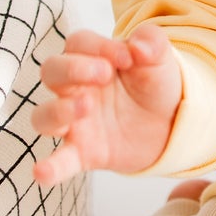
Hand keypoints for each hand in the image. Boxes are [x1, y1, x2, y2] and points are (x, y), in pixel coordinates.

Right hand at [31, 24, 181, 186]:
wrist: (172, 124)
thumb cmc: (156, 85)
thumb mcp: (160, 58)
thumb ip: (152, 42)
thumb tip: (138, 47)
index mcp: (91, 59)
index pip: (77, 43)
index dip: (98, 46)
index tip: (128, 57)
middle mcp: (75, 89)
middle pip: (50, 71)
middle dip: (72, 69)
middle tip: (104, 74)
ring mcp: (75, 122)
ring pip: (43, 115)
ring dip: (58, 110)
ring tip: (86, 107)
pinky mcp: (83, 152)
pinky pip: (60, 161)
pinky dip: (50, 167)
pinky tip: (43, 172)